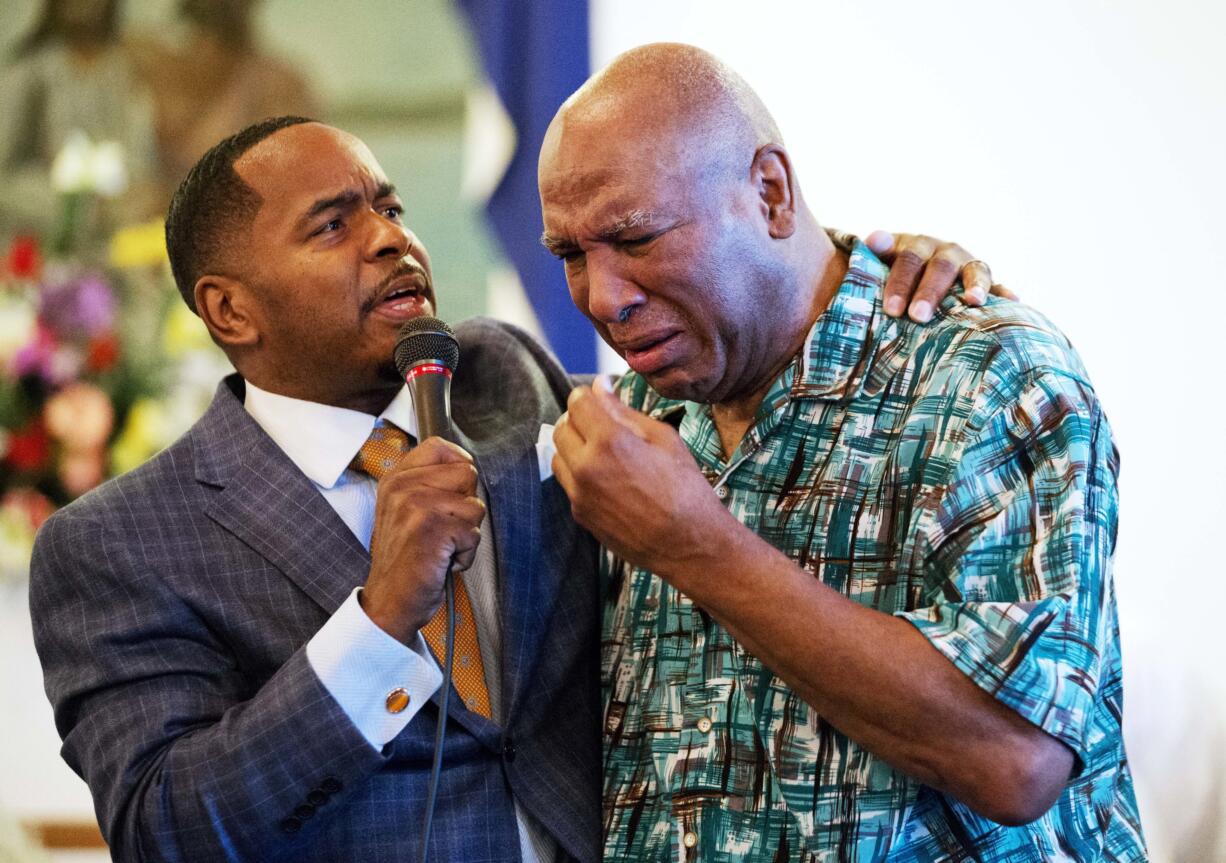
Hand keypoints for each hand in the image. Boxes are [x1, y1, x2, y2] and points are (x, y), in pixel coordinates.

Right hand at [361, 437, 484, 643]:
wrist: (389, 602)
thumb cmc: (405, 560)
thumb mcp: (405, 511)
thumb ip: (428, 484)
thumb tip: (465, 466)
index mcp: (395, 479)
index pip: (440, 446)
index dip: (458, 466)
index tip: (452, 493)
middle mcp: (403, 487)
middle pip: (467, 473)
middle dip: (465, 506)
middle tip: (441, 530)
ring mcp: (416, 506)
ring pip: (475, 506)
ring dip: (466, 534)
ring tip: (440, 547)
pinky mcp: (432, 528)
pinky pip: (474, 533)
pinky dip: (465, 555)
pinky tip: (441, 562)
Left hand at [551, 377, 732, 574]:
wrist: (688, 544)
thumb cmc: (685, 489)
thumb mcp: (663, 439)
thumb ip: (625, 412)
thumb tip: (601, 388)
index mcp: (609, 441)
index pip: (578, 401)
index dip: (590, 393)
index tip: (601, 394)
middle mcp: (586, 466)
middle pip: (562, 426)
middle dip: (579, 418)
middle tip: (603, 421)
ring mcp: (579, 493)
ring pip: (558, 455)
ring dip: (574, 445)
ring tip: (603, 449)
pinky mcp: (580, 514)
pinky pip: (568, 482)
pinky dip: (579, 472)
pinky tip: (606, 476)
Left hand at [865, 230, 1013, 321]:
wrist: (917, 273)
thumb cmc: (893, 275)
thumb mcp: (882, 261)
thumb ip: (879, 251)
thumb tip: (872, 239)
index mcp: (918, 246)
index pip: (909, 260)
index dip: (901, 282)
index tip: (892, 308)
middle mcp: (946, 252)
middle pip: (940, 268)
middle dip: (930, 292)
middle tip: (918, 316)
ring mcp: (967, 266)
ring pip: (975, 271)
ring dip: (975, 285)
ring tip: (974, 301)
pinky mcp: (986, 281)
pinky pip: (998, 285)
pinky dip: (1005, 292)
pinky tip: (1014, 299)